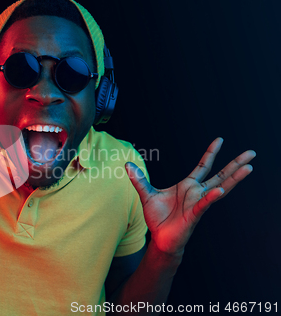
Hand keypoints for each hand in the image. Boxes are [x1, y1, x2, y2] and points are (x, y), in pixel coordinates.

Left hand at [125, 137, 254, 255]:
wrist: (159, 238)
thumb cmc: (158, 218)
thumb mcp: (146, 194)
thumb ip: (139, 179)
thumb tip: (127, 165)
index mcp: (188, 186)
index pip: (203, 166)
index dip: (211, 153)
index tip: (220, 140)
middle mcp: (197, 193)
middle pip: (220, 175)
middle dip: (235, 164)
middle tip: (251, 153)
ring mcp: (198, 203)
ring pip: (220, 188)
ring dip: (234, 178)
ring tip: (248, 168)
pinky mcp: (193, 215)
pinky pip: (203, 205)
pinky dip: (211, 198)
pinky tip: (219, 192)